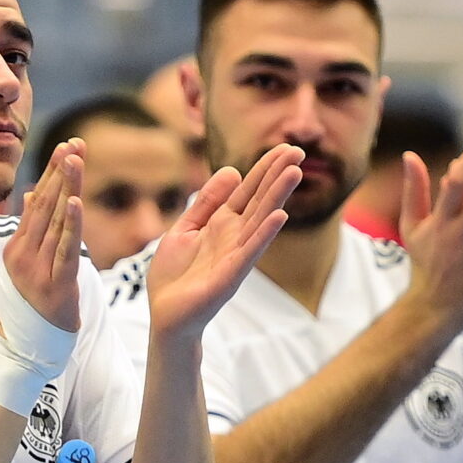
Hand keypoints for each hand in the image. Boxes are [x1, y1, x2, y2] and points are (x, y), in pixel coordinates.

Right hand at [2, 138, 82, 331]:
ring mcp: (36, 270)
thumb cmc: (30, 307)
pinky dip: (71, 224)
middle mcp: (23, 255)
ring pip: (56, 222)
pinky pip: (65, 249)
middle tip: (73, 143)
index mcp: (16, 248)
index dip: (51, 173)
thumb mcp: (25, 266)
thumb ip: (30, 231)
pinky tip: (75, 202)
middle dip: (60, 172)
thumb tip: (31, 194)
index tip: (65, 146)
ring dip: (67, 188)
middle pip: (45, 205)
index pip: (37, 202)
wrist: (25, 349)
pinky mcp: (54, 285)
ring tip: (75, 159)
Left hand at [146, 144, 302, 338]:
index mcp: (221, 224)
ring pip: (260, 221)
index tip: (284, 147)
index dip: (264, 169)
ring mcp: (235, 255)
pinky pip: (250, 250)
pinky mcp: (230, 275)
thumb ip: (206, 203)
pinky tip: (280, 215)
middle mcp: (234, 236)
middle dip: (276, 175)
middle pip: (259, 200)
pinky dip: (265, 233)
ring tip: (294, 173)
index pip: (248, 190)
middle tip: (297, 150)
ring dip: (277, 197)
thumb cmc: (174, 275)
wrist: (164, 315)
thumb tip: (232, 170)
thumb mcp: (184, 229)